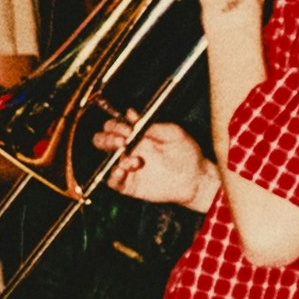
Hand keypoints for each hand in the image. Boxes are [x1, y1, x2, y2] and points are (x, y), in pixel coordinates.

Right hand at [92, 113, 217, 210]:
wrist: (197, 179)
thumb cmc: (187, 154)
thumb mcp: (172, 133)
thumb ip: (150, 124)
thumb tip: (130, 113)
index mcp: (135, 136)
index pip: (112, 127)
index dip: (114, 126)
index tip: (127, 129)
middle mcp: (128, 151)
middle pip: (101, 141)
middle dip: (107, 139)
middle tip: (122, 141)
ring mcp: (127, 168)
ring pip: (106, 160)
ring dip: (115, 157)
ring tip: (135, 160)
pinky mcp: (130, 185)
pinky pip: (113, 181)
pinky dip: (114, 175)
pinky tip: (124, 170)